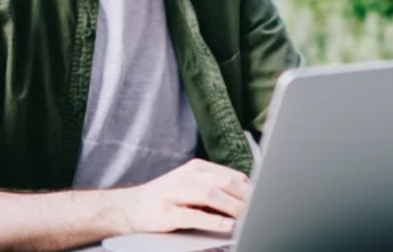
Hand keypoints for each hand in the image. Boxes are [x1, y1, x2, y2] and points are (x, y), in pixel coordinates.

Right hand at [115, 159, 250, 234]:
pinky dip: (213, 220)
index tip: (263, 198)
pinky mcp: (166, 213)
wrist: (130, 207)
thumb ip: (213, 185)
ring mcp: (174, 194)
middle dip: (244, 197)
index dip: (249, 188)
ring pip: (210, 194)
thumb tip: (246, 192)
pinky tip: (227, 225)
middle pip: (223, 182)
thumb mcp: (189, 184)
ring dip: (232, 206)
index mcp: (195, 168)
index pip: (229, 175)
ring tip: (247, 216)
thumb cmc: (166, 197)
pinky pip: (193, 215)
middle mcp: (185, 177)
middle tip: (259, 208)